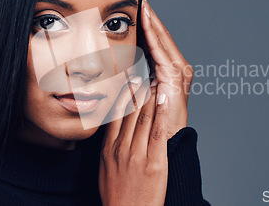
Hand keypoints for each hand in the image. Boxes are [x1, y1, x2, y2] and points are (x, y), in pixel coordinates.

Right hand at [99, 78, 168, 205]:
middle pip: (129, 113)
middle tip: (141, 75)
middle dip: (136, 91)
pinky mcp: (155, 162)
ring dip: (150, 97)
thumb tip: (113, 132)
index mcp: (108, 149)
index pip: (115, 116)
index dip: (122, 96)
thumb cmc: (116, 196)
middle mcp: (121, 148)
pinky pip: (158, 131)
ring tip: (153, 81)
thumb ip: (109, 149)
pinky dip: (161, 112)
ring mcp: (138, 155)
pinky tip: (163, 98)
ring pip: (144, 118)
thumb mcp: (105, 169)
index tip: (126, 83)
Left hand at [141, 0, 192, 138]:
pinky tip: (146, 21)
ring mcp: (178, 71)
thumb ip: (134, 74)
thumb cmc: (148, 121)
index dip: (147, 24)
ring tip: (144, 4)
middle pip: (162, 36)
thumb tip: (119, 62)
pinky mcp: (175, 76)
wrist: (162, 141)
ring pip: (163, 40)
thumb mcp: (139, 91)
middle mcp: (177, 67)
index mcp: (168, 69)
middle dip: (151, 17)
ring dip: (152, 21)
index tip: (137, 7)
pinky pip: (161, 50)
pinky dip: (153, 35)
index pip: (157, 41)